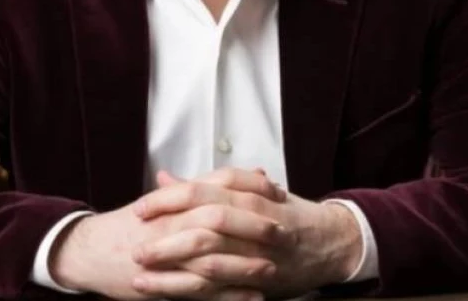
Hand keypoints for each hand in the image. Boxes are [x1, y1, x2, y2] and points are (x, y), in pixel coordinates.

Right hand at [49, 168, 289, 300]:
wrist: (89, 251)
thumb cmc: (130, 226)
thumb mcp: (165, 201)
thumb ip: (202, 189)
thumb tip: (248, 176)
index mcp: (173, 200)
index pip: (217, 184)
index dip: (249, 187)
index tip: (276, 193)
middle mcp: (170, 223)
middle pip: (218, 219)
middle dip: (253, 226)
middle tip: (283, 230)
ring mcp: (165, 254)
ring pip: (211, 257)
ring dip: (245, 263)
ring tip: (272, 267)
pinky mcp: (162, 283)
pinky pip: (201, 291)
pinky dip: (229, 295)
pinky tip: (253, 297)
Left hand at [133, 169, 364, 299]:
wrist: (331, 243)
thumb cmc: (285, 213)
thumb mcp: (250, 192)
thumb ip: (206, 187)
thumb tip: (164, 177)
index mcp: (252, 194)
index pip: (205, 189)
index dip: (170, 198)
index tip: (141, 207)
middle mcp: (258, 221)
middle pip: (207, 220)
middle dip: (168, 231)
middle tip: (136, 240)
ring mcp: (261, 252)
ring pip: (214, 256)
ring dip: (173, 263)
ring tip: (140, 269)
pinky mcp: (261, 279)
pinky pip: (223, 286)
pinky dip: (192, 288)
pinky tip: (164, 291)